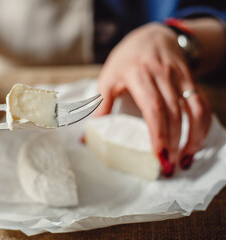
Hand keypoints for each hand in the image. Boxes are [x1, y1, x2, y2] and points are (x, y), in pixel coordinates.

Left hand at [94, 23, 211, 175]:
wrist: (152, 35)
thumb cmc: (126, 59)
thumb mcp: (108, 78)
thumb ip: (100, 106)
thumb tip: (86, 136)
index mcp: (138, 75)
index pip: (153, 108)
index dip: (158, 134)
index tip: (158, 156)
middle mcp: (163, 75)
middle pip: (174, 113)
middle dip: (174, 143)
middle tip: (169, 168)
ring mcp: (180, 76)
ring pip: (193, 109)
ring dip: (193, 138)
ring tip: (185, 160)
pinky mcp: (191, 79)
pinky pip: (201, 104)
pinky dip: (202, 126)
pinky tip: (195, 142)